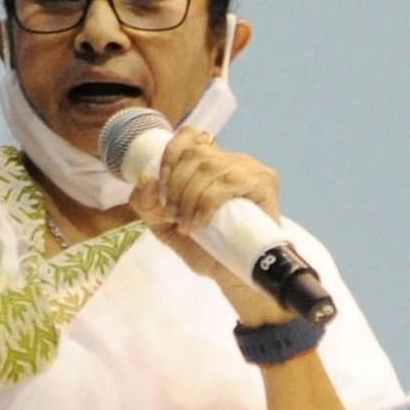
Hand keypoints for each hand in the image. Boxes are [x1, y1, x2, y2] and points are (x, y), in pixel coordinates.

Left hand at [128, 126, 293, 325]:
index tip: (161, 186)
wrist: (234, 274)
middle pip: (193, 154)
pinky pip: (227, 184)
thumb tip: (145, 177)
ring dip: (189, 197)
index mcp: (208, 162)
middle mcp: (230, 159)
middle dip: (175, 185)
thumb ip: (146, 203)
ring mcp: (249, 169)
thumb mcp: (163, 225)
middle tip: (173, 216)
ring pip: (208, 167)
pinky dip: (206, 204)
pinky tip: (200, 223)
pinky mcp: (264, 183)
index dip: (170, 156)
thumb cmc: (204, 247)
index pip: (189, 135)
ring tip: (186, 224)